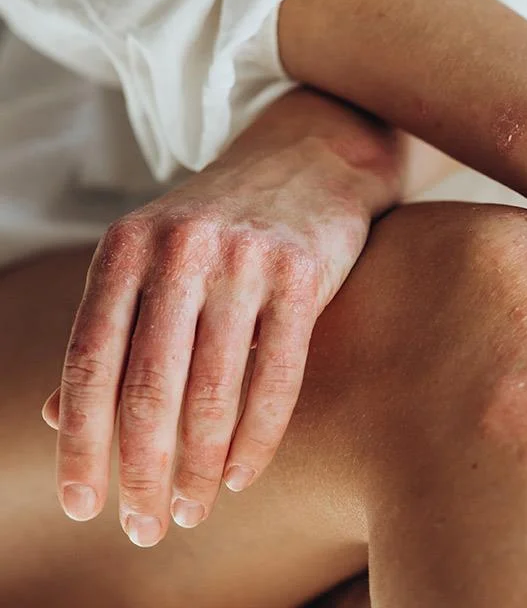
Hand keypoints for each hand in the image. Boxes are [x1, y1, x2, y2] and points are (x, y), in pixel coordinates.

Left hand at [43, 90, 400, 545]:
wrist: (310, 159)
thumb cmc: (221, 225)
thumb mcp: (149, 262)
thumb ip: (109, 333)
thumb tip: (59, 418)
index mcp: (125, 249)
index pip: (90, 362)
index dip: (82, 443)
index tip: (83, 505)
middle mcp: (178, 251)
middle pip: (147, 387)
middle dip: (142, 471)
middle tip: (145, 526)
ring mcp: (244, 260)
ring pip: (212, 388)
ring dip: (200, 465)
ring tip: (194, 510)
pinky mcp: (303, 273)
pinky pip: (278, 374)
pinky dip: (258, 436)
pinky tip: (242, 474)